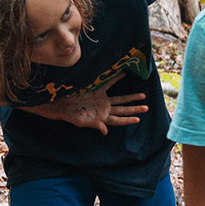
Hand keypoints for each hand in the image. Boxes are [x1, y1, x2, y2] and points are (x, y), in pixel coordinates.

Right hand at [24, 85, 146, 134]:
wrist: (57, 103)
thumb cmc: (67, 115)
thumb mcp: (80, 121)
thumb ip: (94, 125)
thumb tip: (106, 131)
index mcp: (101, 117)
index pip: (117, 120)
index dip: (127, 120)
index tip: (138, 119)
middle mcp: (103, 109)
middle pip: (122, 109)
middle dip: (134, 109)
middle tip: (147, 108)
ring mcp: (100, 100)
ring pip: (119, 99)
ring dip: (131, 98)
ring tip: (143, 96)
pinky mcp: (95, 91)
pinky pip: (108, 84)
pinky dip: (115, 79)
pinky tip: (124, 74)